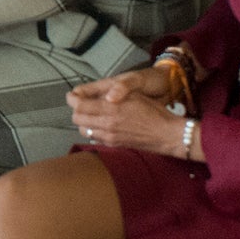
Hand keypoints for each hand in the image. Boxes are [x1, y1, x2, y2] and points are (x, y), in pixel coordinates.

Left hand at [67, 68, 186, 154]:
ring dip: (83, 122)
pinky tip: (100, 125)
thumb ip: (113, 94)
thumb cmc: (153, 112)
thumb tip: (97, 94)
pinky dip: (92, 130)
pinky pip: (94, 138)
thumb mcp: (134, 95)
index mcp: (111, 109)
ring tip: (91, 114)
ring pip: (83, 130)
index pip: (80, 105)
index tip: (71, 95)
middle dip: (76, 110)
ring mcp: (109, 137)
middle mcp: (106, 124)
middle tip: (81, 104)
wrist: (167, 135)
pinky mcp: (114, 144)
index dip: (72, 99)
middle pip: (77, 119)